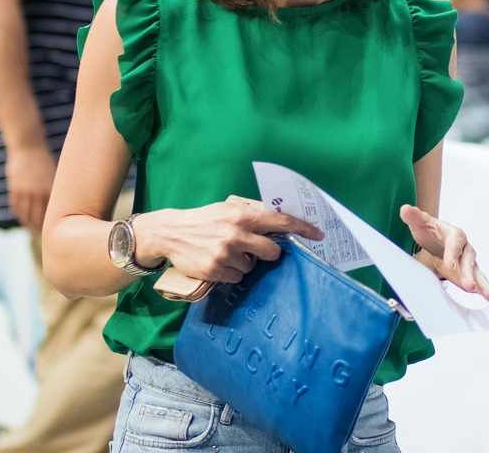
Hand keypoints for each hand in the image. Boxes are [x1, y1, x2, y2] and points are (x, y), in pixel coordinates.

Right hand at [7, 143, 56, 231]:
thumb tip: (59, 208)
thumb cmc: (46, 162)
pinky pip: (15, 206)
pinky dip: (19, 214)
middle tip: (43, 236)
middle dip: (39, 228)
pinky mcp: (14, 188)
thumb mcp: (54, 175)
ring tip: (32, 230)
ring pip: (24, 214)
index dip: (50, 225)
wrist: (28, 147)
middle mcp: (37, 191)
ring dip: (28, 224)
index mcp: (50, 189)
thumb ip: (53, 191)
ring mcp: (24, 190)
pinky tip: (23, 219)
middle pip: (36, 217)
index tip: (54, 232)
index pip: (50, 213)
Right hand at [133, 202, 323, 283]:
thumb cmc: (203, 220)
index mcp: (242, 215)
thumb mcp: (226, 211)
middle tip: (254, 249)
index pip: (280, 222)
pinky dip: (230, 273)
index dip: (303, 228)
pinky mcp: (215, 269)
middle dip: (268, 253)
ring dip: (243, 263)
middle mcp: (237, 234)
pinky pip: (236, 277)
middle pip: (272, 251)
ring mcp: (226, 253)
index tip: (319, 235)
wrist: (170, 232)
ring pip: (252, 267)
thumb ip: (250, 218)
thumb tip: (276, 228)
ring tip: (225, 252)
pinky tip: (217, 262)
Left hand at [401, 205, 488, 307]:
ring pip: (479, 275)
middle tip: (469, 286)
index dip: (453, 253)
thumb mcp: (420, 224)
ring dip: (485, 287)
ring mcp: (470, 263)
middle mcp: (466, 249)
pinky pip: (483, 284)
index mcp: (454, 235)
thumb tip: (405, 209)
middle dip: (469, 274)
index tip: (449, 265)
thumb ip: (414, 218)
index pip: (455, 243)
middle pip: (469, 261)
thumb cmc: (430, 232)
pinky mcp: (471, 275)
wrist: (436, 241)